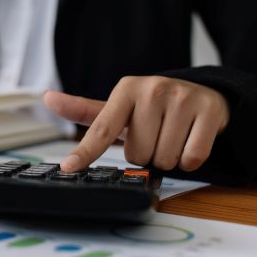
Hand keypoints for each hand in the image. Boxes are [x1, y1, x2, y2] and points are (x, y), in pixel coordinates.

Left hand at [43, 76, 229, 171]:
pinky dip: (191, 159)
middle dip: (146, 153)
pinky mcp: (208, 110)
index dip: (85, 152)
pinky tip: (190, 141)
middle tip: (155, 136)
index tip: (68, 168)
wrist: (203, 95)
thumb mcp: (120, 108)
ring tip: (172, 136)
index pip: (102, 129)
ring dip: (168, 157)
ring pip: (165, 157)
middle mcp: (153, 88)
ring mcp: (182, 97)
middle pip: (138, 152)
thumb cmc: (153, 109)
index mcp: (127, 89)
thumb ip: (85, 110)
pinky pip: (193, 157)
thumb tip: (48, 97)